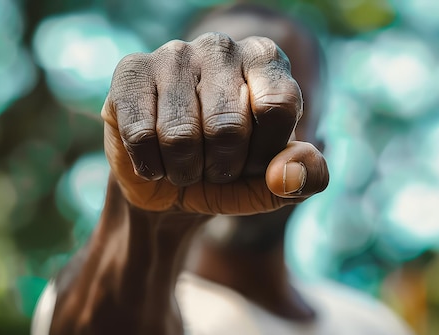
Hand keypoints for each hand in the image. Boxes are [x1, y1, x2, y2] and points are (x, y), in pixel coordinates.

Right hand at [102, 32, 328, 214]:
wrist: (168, 184)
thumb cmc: (229, 172)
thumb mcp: (277, 182)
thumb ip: (307, 176)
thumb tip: (286, 174)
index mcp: (266, 60)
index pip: (278, 107)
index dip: (264, 154)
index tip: (253, 163)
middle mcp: (221, 46)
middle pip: (228, 127)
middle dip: (222, 168)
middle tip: (214, 167)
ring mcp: (173, 53)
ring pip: (181, 135)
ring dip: (184, 171)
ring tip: (184, 164)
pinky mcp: (131, 71)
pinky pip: (142, 135)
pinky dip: (151, 166)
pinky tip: (153, 159)